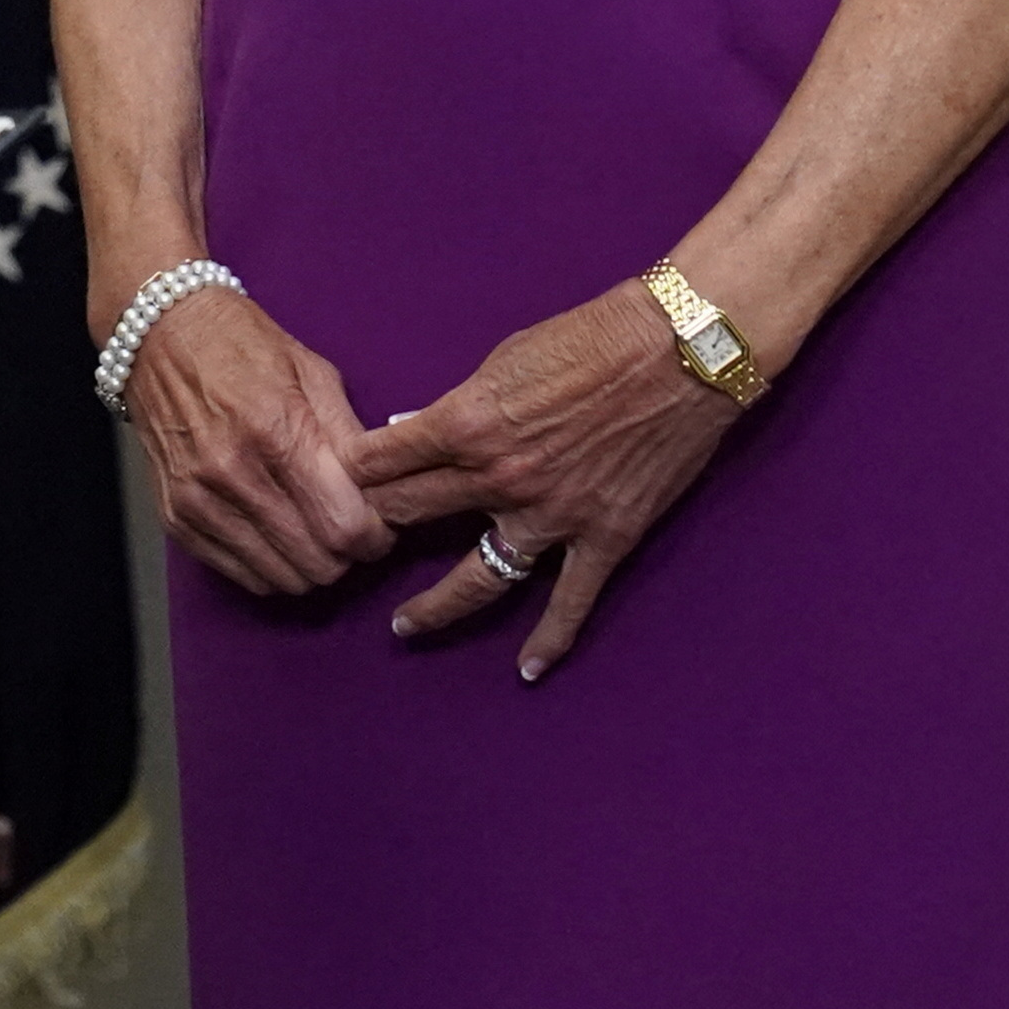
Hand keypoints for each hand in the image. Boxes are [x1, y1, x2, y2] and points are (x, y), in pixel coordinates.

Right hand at [116, 283, 391, 595]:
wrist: (158, 336)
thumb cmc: (242, 346)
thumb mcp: (313, 372)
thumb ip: (350, 437)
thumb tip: (383, 492)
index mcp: (275, 431)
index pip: (344, 527)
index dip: (375, 537)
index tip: (378, 525)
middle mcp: (232, 473)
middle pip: (317, 563)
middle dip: (346, 553)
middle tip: (346, 525)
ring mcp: (198, 500)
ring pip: (282, 579)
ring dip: (309, 564)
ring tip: (311, 529)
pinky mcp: (175, 518)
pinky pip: (243, 576)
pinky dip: (270, 566)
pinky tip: (277, 533)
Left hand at [350, 280, 736, 676]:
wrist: (680, 350)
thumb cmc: (589, 339)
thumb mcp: (503, 359)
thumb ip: (455, 405)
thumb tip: (409, 431)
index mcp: (467, 423)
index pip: (381, 462)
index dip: (348, 476)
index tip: (329, 488)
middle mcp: (500, 477)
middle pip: (411, 516)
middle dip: (372, 531)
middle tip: (346, 550)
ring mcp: (552, 515)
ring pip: (477, 578)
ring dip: (434, 606)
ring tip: (403, 626)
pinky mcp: (604, 537)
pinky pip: (569, 602)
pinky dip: (549, 640)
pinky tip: (526, 669)